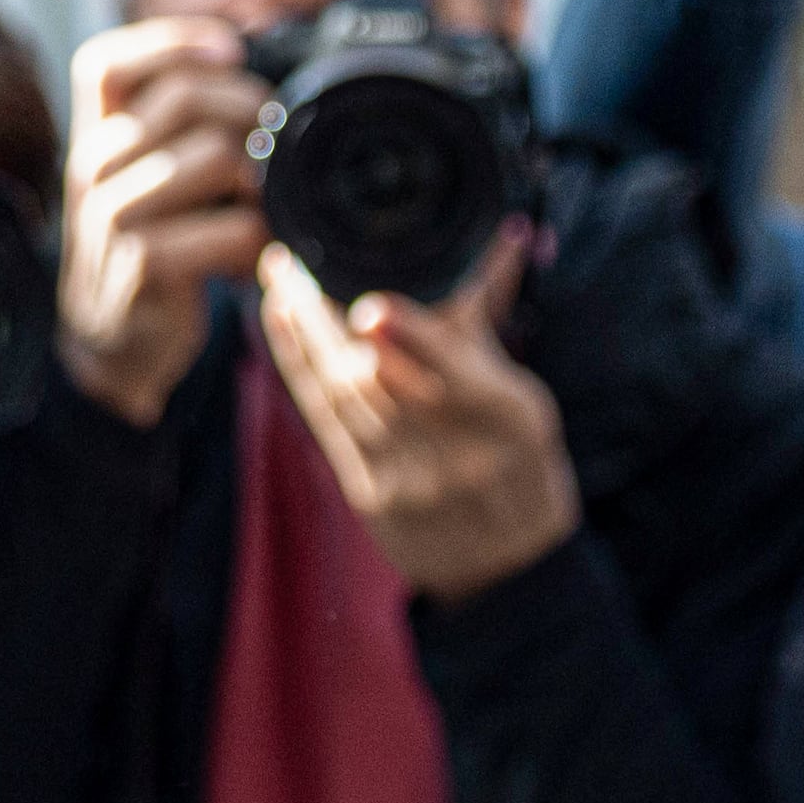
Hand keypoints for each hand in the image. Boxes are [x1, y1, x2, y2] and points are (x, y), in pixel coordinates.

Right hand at [56, 18, 268, 426]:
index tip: (233, 50)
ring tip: (262, 207)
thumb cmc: (151, 241)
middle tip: (274, 144)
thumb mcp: (153, 169)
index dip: (172, 42)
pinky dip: (260, 239)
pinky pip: (234, 227)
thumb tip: (256, 20)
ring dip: (261, 182)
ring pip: (217, 156)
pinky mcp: (144, 263)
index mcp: (94, 133)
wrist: (112, 339)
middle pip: (187, 98)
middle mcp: (94, 165)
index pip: (109, 63)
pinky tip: (253, 253)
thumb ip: (189, 108)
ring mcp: (114, 215)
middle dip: (251, 111)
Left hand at [255, 231, 577, 601]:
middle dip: (324, 319)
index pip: (452, 372)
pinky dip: (297, 368)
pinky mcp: (369, 493)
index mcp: (507, 419)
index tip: (370, 307)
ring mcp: (406, 477)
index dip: (409, 339)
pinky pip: (323, 421)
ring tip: (277, 279)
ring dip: (300, 334)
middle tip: (288, 261)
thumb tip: (504, 232)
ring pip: (341, 395)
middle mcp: (454, 450)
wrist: (508, 569)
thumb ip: (487, 327)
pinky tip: (278, 325)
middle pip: (377, 378)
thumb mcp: (526, 400)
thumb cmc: (521, 465)